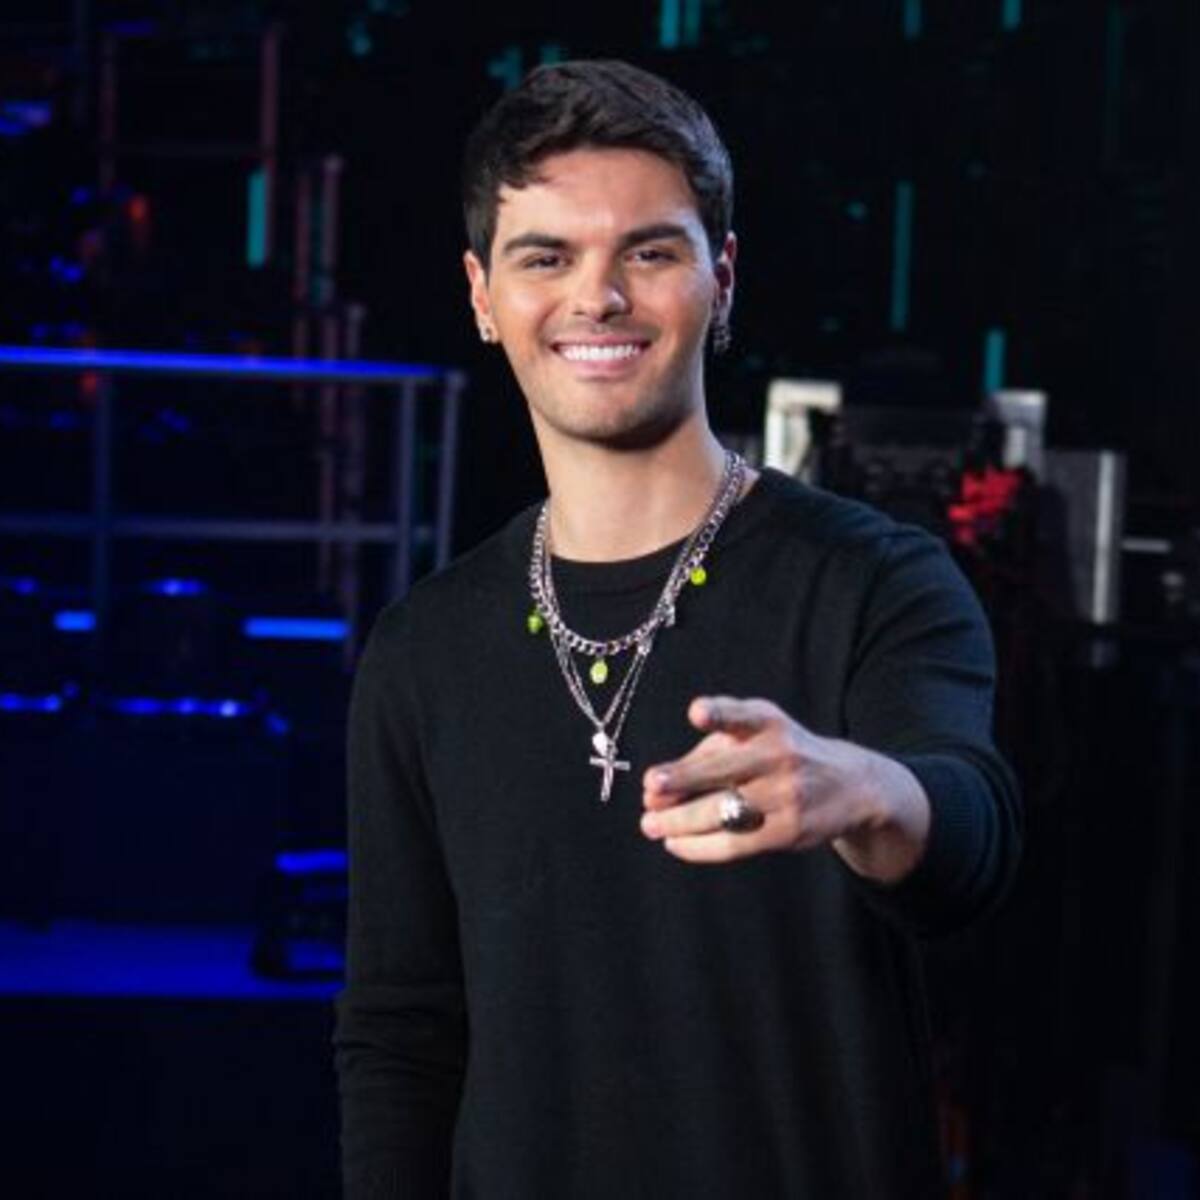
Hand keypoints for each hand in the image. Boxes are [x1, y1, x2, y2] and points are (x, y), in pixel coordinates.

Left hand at [640, 696, 929, 881]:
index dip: (720, 714)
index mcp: (768, 723)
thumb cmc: (782, 752)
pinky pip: (734, 843)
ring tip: (649, 824)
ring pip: (723, 812)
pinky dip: (699, 846)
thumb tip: (657, 787)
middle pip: (725, 769)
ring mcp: (785, 796)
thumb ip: (709, 747)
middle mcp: (779, 756)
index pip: (744, 715)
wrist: (850, 786)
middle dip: (684, 777)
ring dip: (680, 821)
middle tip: (651, 786)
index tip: (698, 713)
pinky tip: (674, 843)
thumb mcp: (758, 732)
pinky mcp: (786, 831)